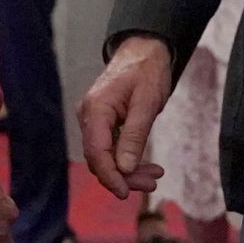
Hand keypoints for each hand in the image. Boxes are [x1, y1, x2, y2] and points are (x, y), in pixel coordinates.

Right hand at [79, 36, 173, 198]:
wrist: (144, 49)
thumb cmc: (147, 70)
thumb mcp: (147, 102)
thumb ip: (135, 135)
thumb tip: (125, 169)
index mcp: (96, 109)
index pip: (96, 152)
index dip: (110, 176)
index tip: (126, 193)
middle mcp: (89, 116)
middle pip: (99, 158)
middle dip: (124, 176)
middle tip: (152, 184)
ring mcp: (94, 119)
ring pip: (105, 156)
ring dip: (128, 171)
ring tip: (154, 177)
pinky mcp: (102, 122)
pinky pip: (110, 148)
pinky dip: (127, 159)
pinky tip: (146, 167)